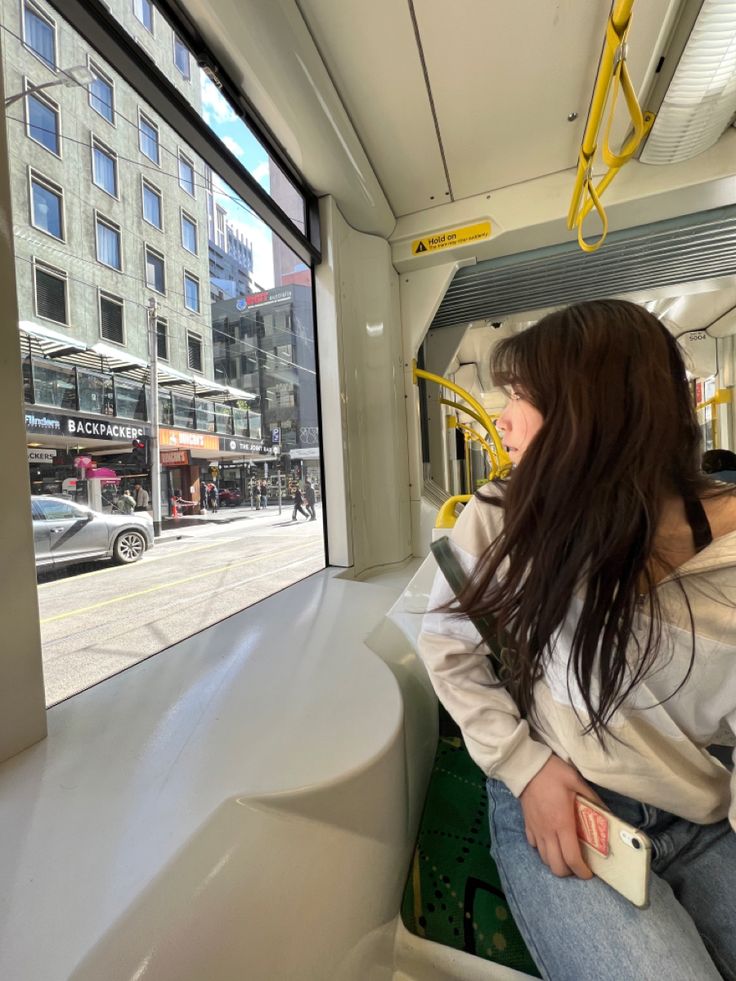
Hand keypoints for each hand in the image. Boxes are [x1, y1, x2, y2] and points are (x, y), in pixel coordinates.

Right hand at [519, 755, 603, 878]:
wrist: (527, 766)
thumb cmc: (553, 773)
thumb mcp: (577, 782)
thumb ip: (593, 799)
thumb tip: (609, 814)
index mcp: (562, 824)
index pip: (571, 858)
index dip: (581, 871)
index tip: (589, 873)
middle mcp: (548, 832)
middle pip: (556, 866)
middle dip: (569, 871)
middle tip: (578, 864)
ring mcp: (535, 830)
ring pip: (544, 859)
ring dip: (556, 862)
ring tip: (565, 855)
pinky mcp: (527, 825)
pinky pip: (534, 846)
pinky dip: (543, 850)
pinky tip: (550, 842)